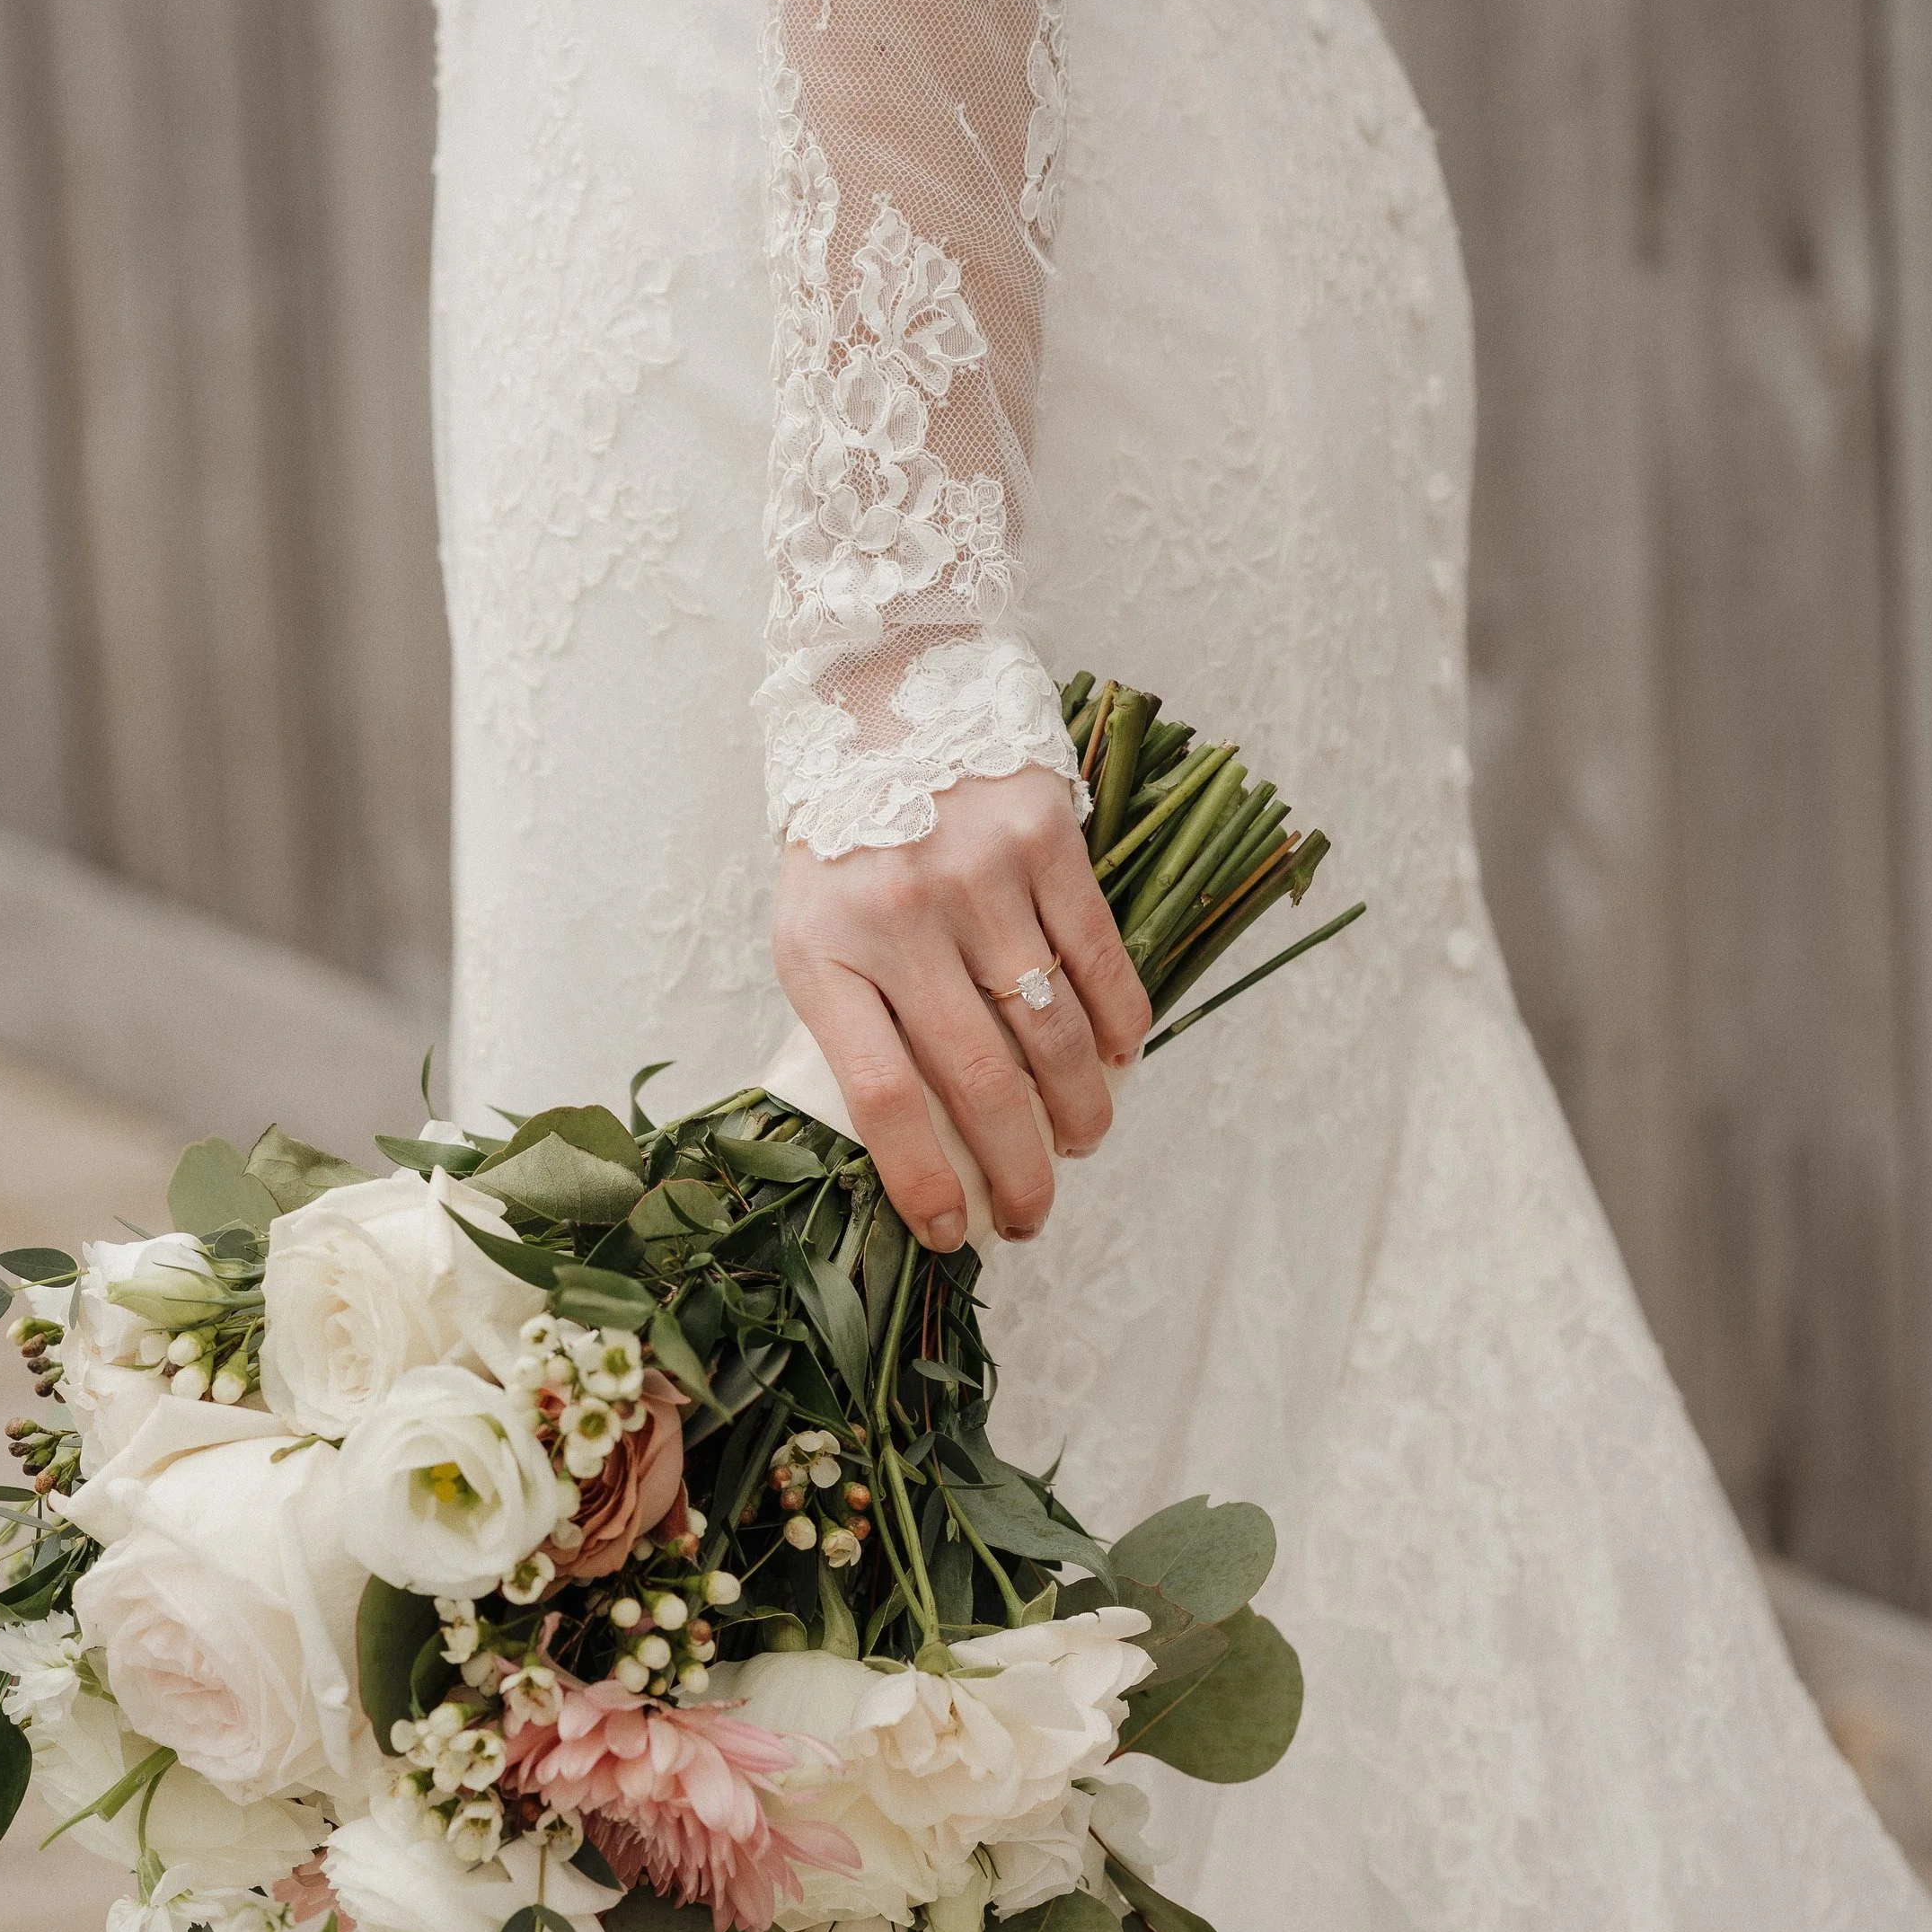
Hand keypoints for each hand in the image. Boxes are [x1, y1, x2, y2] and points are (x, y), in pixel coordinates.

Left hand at [772, 769, 1150, 1250]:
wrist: (879, 697)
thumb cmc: (844, 843)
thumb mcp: (811, 931)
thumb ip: (854, 1022)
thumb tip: (923, 1144)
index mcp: (823, 953)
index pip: (883, 1097)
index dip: (924, 1179)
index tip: (952, 1234)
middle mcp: (900, 918)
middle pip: (981, 1082)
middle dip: (1021, 1172)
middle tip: (1038, 1212)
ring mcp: (976, 876)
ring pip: (1052, 1032)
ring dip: (1081, 1109)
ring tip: (1083, 1140)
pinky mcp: (1044, 837)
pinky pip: (1099, 958)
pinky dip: (1120, 1025)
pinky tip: (1119, 1059)